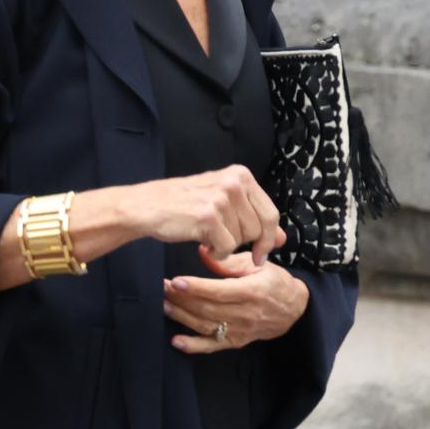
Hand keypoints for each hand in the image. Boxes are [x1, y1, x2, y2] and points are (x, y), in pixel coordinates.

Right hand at [128, 165, 285, 265]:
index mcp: (240, 175)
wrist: (146, 206)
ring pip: (242, 240)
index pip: (271, 213)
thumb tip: (283, 239)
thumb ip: (254, 217)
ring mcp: (221, 198)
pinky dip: (215, 253)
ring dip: (226, 245)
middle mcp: (234, 182)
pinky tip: (202, 242)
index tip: (262, 253)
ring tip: (207, 234)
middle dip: (243, 242)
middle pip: (259, 230)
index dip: (269, 238)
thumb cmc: (183, 205)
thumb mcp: (223, 202)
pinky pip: (226, 248)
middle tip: (222, 239)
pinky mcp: (208, 216)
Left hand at [162, 246, 308, 353]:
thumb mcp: (257, 264)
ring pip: (206, 326)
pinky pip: (213, 347)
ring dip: (182, 317)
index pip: (218, 291)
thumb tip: (203, 252)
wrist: (295, 307)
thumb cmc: (274, 281)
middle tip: (162, 287)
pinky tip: (176, 341)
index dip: (195, 287)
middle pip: (207, 308)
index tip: (176, 281)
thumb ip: (229, 261)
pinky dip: (193, 346)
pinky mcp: (237, 341)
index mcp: (251, 292)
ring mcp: (240, 331)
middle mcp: (245, 314)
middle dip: (182, 299)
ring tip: (164, 305)